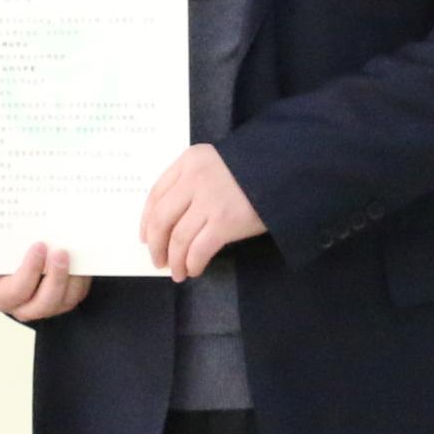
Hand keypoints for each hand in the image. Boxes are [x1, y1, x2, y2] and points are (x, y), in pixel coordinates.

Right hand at [0, 242, 88, 321]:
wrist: (14, 262)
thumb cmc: (5, 254)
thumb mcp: (1, 251)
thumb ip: (10, 244)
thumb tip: (27, 224)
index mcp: (1, 295)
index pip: (15, 291)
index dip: (28, 271)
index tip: (39, 246)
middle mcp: (23, 308)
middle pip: (43, 303)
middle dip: (55, 277)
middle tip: (60, 252)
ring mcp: (46, 308)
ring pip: (64, 301)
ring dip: (72, 277)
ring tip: (74, 253)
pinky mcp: (64, 302)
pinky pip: (77, 294)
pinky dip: (81, 276)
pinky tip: (81, 257)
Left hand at [139, 144, 263, 281]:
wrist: (289, 168)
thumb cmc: (255, 168)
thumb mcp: (219, 162)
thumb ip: (195, 181)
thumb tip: (172, 221)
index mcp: (189, 160)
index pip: (155, 194)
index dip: (146, 220)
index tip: (144, 238)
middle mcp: (193, 178)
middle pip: (161, 219)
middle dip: (156, 245)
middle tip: (158, 261)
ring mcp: (209, 200)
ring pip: (178, 238)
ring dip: (175, 260)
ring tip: (178, 272)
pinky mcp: (225, 221)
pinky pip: (199, 249)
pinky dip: (192, 263)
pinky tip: (193, 269)